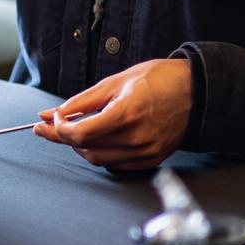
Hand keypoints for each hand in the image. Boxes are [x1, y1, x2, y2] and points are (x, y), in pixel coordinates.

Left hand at [34, 59, 193, 171]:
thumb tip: (49, 114)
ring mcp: (145, 152)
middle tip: (51, 124)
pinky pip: (114, 164)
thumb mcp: (114, 83)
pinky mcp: (150, 160)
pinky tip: (96, 138)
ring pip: (97, 159)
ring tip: (75, 129)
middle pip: (86, 148)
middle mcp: (137, 138)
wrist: (195, 92)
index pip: (81, 133)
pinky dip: (100, 152)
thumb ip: (80, 101)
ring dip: (80, 146)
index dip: (60, 129)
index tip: (52, 118)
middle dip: (64, 137)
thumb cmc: (157, 80)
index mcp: (127, 114)